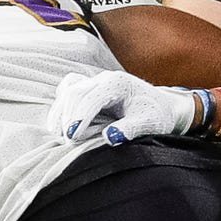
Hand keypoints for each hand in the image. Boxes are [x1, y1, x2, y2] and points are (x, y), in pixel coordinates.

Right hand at [51, 70, 206, 144]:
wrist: (161, 105)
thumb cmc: (156, 114)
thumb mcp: (149, 123)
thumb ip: (130, 129)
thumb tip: (109, 137)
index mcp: (118, 83)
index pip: (91, 97)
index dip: (79, 117)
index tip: (72, 137)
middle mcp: (103, 78)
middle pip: (74, 92)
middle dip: (68, 117)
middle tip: (69, 141)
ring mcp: (94, 81)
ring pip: (67, 91)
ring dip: (60, 113)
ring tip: (60, 135)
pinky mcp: (88, 88)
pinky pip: (66, 91)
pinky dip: (60, 107)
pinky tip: (59, 124)